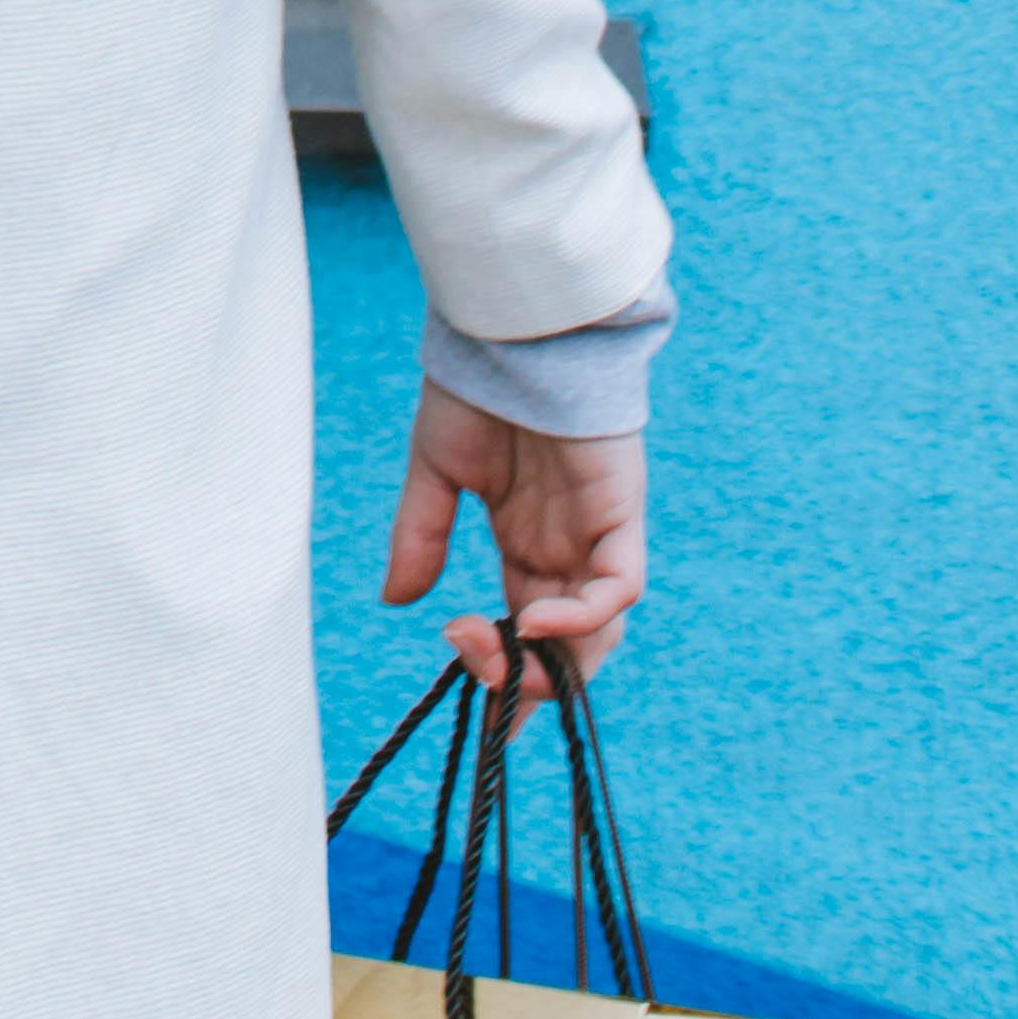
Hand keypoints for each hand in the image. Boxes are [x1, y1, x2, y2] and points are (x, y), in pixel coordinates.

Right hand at [383, 380, 646, 711]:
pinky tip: (535, 621)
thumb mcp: (436, 470)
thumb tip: (395, 600)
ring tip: (502, 655)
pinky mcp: (622, 514)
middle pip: (570, 648)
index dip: (508, 673)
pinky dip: (583, 615)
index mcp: (525, 544)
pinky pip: (619, 585)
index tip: (471, 688)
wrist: (511, 330)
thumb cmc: (477, 388)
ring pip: (601, 630)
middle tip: (478, 670)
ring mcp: (597, 536)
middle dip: (530, 679)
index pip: (526, 632)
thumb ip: (419, 535)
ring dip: (557, 659)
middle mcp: (567, 551)